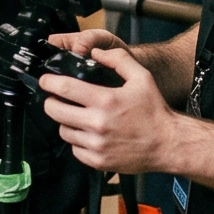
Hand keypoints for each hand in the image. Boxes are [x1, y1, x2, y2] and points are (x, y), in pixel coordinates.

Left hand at [39, 33, 179, 173]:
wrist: (168, 144)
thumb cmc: (154, 111)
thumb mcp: (142, 77)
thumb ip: (118, 59)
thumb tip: (95, 52)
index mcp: (105, 100)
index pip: (64, 88)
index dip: (49, 82)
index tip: (46, 80)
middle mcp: (97, 124)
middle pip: (55, 111)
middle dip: (51, 102)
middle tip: (57, 99)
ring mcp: (96, 145)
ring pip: (63, 131)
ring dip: (66, 122)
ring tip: (76, 116)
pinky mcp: (97, 161)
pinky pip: (74, 150)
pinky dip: (77, 141)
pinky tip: (88, 134)